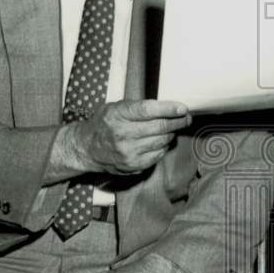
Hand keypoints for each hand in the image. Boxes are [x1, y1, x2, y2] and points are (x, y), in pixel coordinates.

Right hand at [46, 99, 191, 182]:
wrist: (87, 148)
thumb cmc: (104, 123)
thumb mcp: (115, 107)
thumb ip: (137, 107)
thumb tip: (167, 107)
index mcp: (118, 115)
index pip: (148, 111)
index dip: (168, 110)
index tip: (183, 109)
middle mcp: (123, 135)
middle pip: (159, 128)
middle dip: (177, 122)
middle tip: (186, 118)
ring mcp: (129, 152)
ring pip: (162, 142)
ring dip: (171, 134)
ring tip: (173, 128)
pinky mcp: (134, 166)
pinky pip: (158, 155)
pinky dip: (163, 147)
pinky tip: (162, 141)